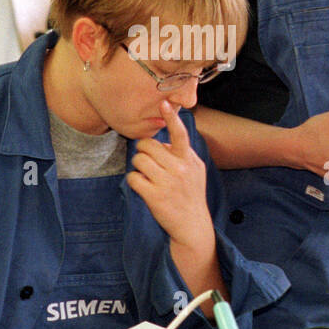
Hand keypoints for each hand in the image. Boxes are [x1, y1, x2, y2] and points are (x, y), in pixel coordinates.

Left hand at [127, 101, 214, 252]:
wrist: (192, 226)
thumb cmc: (190, 195)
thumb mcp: (194, 170)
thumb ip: (182, 153)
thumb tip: (163, 139)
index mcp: (189, 159)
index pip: (180, 134)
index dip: (171, 118)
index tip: (164, 103)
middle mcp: (180, 169)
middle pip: (148, 145)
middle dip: (143, 151)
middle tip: (147, 161)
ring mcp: (167, 183)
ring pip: (139, 160)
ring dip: (138, 166)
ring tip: (147, 176)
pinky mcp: (155, 196)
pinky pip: (133, 178)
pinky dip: (135, 181)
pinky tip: (143, 187)